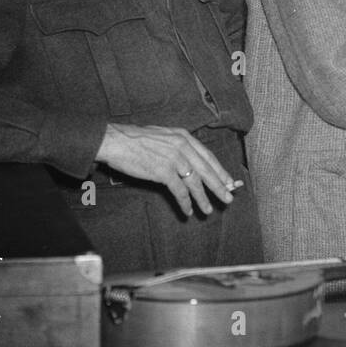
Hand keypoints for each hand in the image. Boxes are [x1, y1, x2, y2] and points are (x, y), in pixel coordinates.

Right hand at [95, 123, 240, 217]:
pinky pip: (179, 191)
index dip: (220, 171)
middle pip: (206, 170)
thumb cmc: (136, 139)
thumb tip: (192, 163)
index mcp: (184, 137)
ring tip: (208, 210)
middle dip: (219, 186)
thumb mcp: (163, 136)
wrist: (115, 141)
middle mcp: (183, 146)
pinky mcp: (163, 171)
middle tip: (228, 199)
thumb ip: (179, 146)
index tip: (230, 182)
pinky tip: (188, 210)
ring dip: (203, 198)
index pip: (208, 156)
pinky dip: (185, 202)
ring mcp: (174, 159)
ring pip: (195, 182)